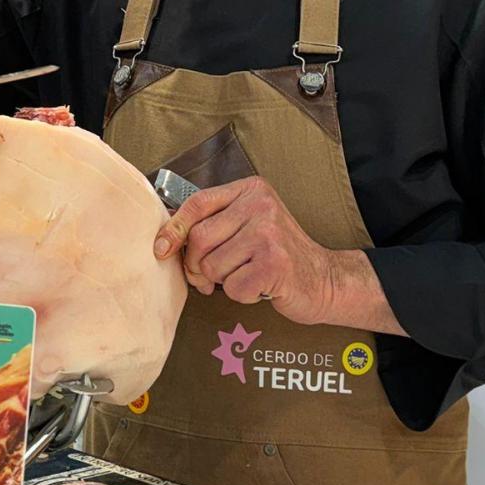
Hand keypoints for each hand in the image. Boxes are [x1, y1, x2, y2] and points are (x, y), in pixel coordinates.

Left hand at [153, 177, 334, 325]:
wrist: (323, 279)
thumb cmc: (278, 255)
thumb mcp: (248, 225)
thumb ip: (214, 224)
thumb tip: (165, 238)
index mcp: (251, 190)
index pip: (198, 204)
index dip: (173, 228)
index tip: (161, 249)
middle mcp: (261, 206)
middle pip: (199, 239)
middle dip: (197, 265)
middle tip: (211, 276)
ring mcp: (269, 234)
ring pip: (212, 266)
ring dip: (223, 281)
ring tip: (247, 275)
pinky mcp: (275, 264)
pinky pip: (233, 287)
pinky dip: (242, 295)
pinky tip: (261, 286)